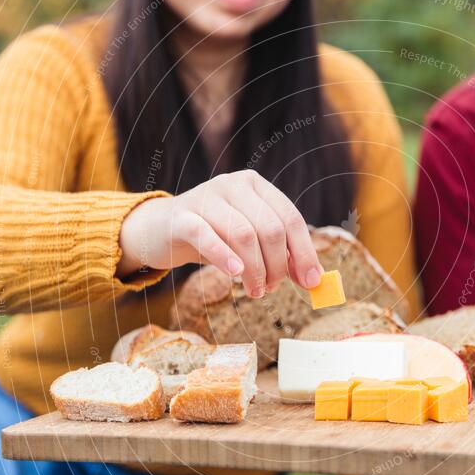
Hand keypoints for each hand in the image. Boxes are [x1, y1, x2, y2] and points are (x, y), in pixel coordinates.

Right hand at [117, 169, 322, 297]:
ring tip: (255, 290)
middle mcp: (233, 184)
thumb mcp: (249, 241)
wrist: (160, 230)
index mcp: (256, 185)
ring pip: (244, 235)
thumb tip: (314, 280)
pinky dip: (225, 257)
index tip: (311, 281)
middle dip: (277, 266)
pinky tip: (235, 274)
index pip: (290, 218)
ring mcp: (206, 196)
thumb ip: (280, 255)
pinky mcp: (182, 216)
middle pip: (270, 228)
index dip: (304, 252)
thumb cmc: (213, 236)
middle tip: (271, 288)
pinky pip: (208, 236)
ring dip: (255, 270)